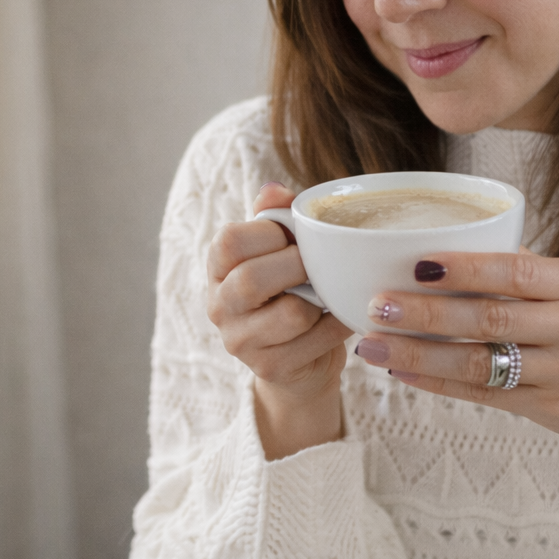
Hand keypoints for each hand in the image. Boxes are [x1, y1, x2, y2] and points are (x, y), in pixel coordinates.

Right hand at [206, 182, 353, 458]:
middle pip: (252, 279)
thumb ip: (275, 217)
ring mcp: (240, 341)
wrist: (300, 361)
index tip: (295, 236)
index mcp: (217, 268)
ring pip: (291, 313)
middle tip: (319, 263)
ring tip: (330, 291)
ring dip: (322, 298)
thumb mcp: (279, 251)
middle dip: (298, 265)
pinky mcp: (269, 368)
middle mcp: (219, 306)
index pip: (229, 241)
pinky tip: (340, 316)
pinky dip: (337, 324)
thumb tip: (275, 190)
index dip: (269, 233)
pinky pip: (315, 340)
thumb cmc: (292, 291)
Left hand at [352, 251, 558, 558]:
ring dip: (420, 353)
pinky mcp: (552, 410)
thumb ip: (536, 274)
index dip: (465, 267)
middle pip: (490, 318)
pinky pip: (486, 395)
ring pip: (481, 362)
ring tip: (373, 344)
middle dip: (427, 312)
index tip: (417, 263)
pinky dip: (441, 383)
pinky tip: (406, 372)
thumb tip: (471, 247)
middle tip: (377, 303)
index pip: (517, 271)